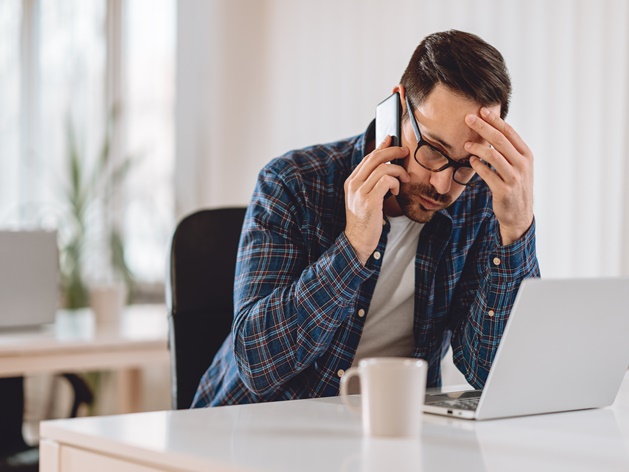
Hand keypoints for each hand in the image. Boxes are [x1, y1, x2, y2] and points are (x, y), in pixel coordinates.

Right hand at [344, 136, 409, 263]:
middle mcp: (353, 184)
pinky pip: (386, 181)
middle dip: (393, 151)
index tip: (392, 140)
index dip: (382, 147)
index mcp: (351, 182)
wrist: (358, 241)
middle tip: (405, 152)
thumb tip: (387, 166)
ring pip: (383, 168)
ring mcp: (360, 192)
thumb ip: (371, 183)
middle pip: (374, 158)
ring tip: (403, 180)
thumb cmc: (366, 220)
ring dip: (398, 171)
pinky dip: (395, 183)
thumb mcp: (365, 198)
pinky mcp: (369, 201)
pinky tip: (396, 190)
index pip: (368, 158)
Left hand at [464, 108, 533, 244]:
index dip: (494, 120)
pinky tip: (470, 161)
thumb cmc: (515, 186)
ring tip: (465, 144)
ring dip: (477, 147)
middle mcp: (522, 164)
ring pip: (493, 155)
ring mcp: (514, 177)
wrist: (520, 214)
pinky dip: (477, 165)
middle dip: (483, 127)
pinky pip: (487, 174)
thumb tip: (491, 130)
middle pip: (500, 140)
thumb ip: (508, 150)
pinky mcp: (504, 190)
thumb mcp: (517, 166)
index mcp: (526, 154)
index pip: (509, 132)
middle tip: (468, 118)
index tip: (481, 110)